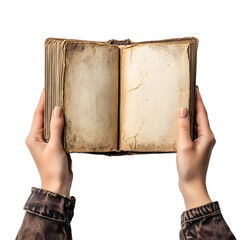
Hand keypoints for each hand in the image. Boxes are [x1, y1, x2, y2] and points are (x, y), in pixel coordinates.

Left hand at [25, 88, 72, 196]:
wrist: (58, 184)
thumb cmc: (53, 168)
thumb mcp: (55, 147)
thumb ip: (56, 127)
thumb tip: (57, 109)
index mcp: (33, 138)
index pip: (38, 115)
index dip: (41, 101)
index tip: (46, 89)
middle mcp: (38, 138)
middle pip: (43, 117)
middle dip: (48, 105)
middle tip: (55, 92)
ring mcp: (46, 142)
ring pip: (51, 124)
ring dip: (55, 113)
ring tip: (61, 101)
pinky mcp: (55, 145)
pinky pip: (57, 130)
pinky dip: (61, 123)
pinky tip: (67, 118)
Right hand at [176, 86, 215, 209]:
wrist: (192, 185)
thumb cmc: (190, 168)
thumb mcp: (185, 145)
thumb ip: (183, 127)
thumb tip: (183, 110)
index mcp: (207, 135)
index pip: (202, 113)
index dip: (198, 100)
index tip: (195, 88)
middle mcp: (206, 137)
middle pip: (200, 116)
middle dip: (195, 104)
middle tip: (189, 92)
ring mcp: (201, 142)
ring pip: (196, 123)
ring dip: (191, 113)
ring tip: (184, 104)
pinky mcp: (195, 146)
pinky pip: (191, 131)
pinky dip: (186, 124)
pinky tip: (180, 122)